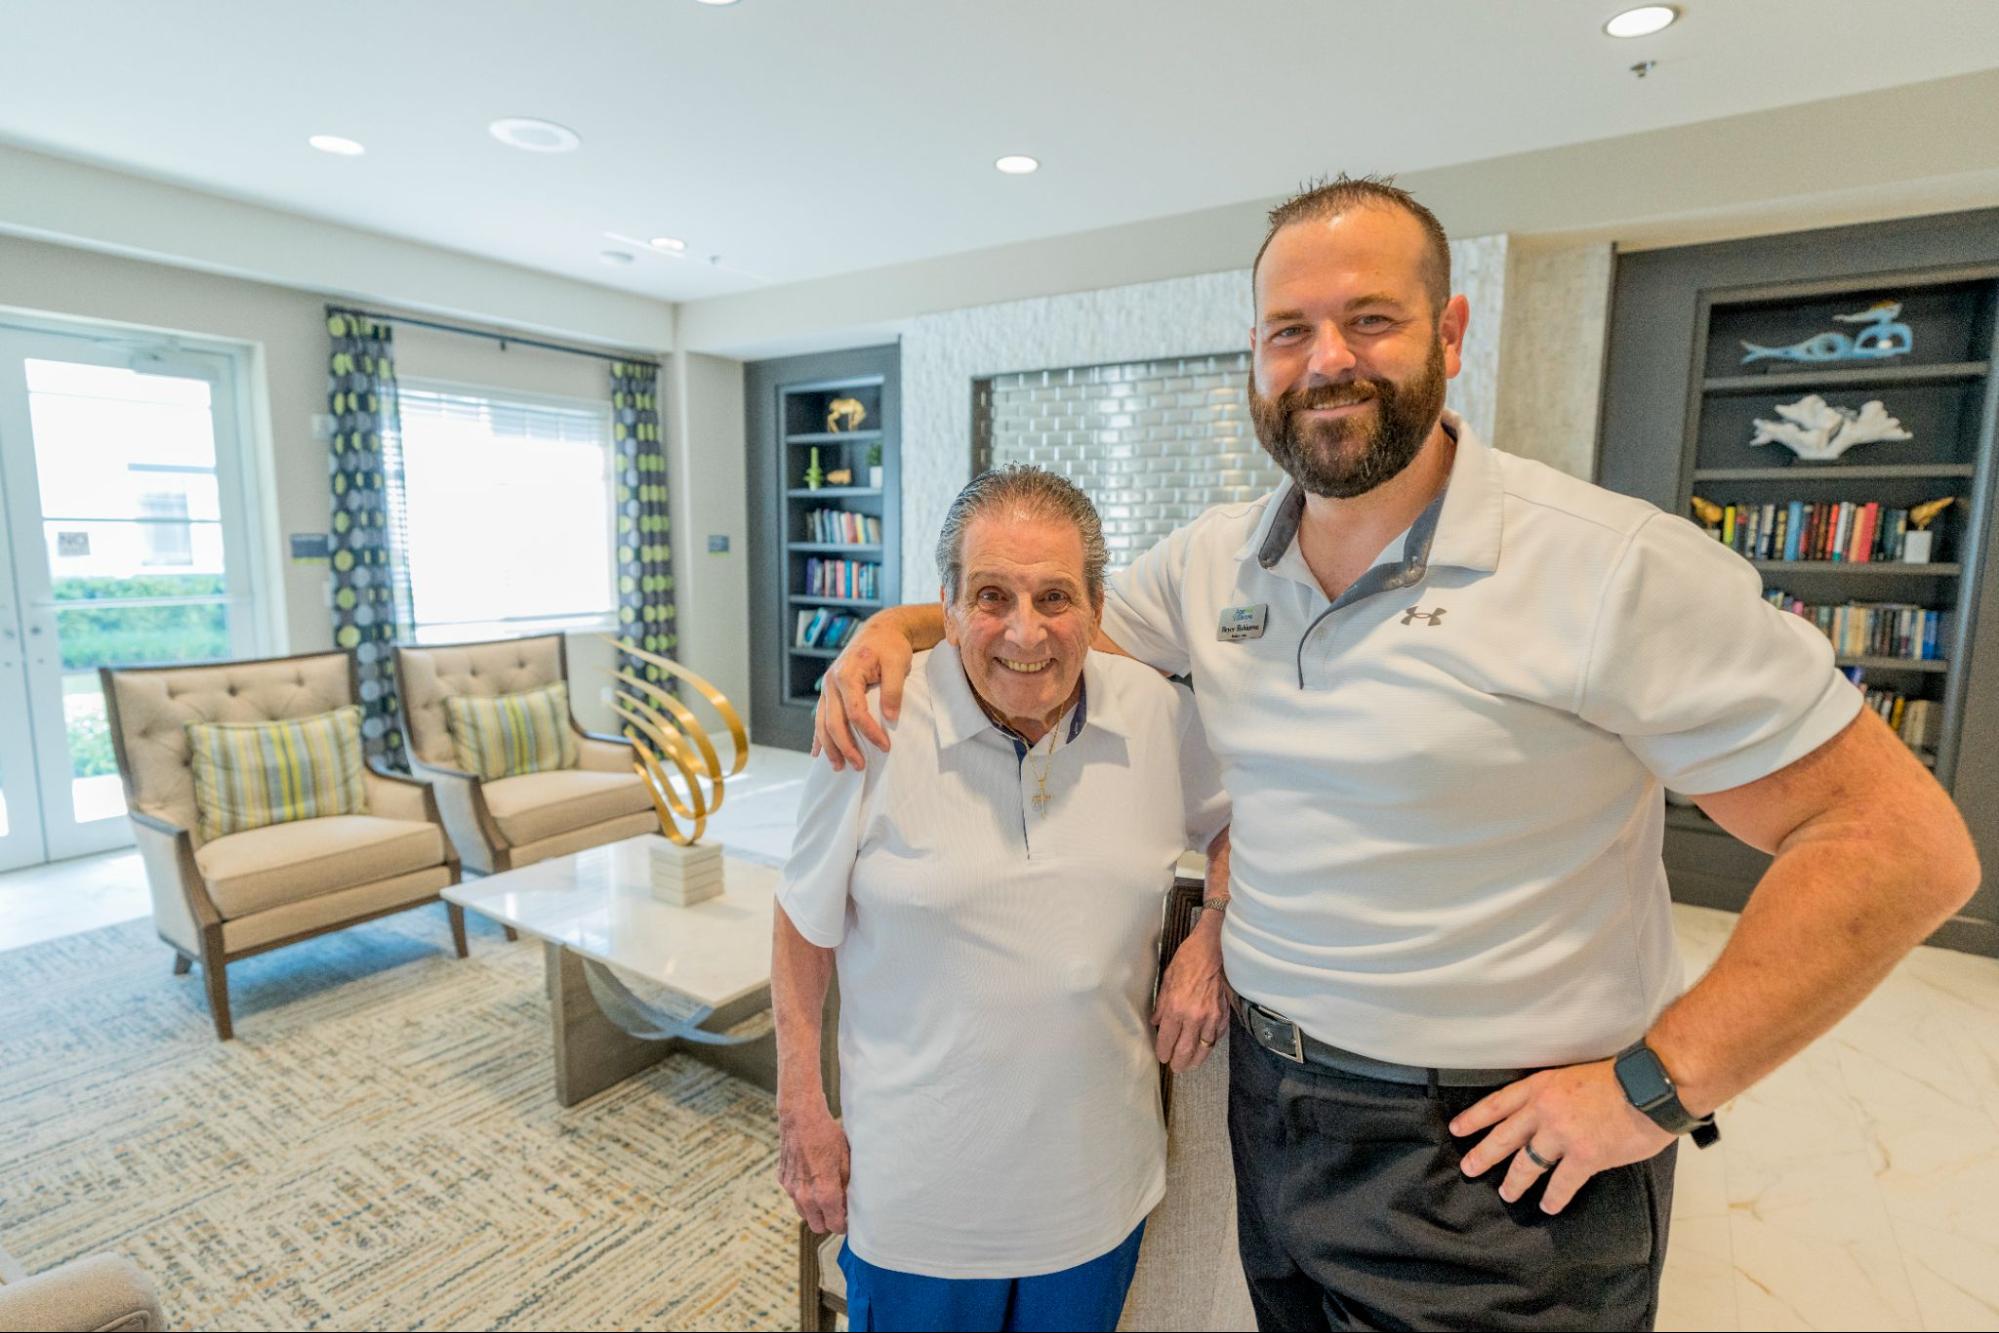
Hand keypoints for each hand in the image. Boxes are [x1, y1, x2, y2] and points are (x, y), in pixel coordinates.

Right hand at [778, 1104, 850, 1233]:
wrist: (801, 1117)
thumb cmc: (827, 1135)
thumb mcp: (847, 1160)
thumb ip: (847, 1186)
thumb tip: (850, 1203)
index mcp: (824, 1194)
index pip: (834, 1225)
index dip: (843, 1224)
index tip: (849, 1218)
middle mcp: (805, 1196)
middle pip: (817, 1226)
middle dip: (828, 1221)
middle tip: (838, 1209)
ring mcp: (791, 1189)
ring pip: (804, 1213)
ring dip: (815, 1210)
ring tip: (825, 1194)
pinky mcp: (783, 1179)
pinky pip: (794, 1196)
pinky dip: (803, 1193)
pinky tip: (812, 1177)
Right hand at [811, 620, 911, 770]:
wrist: (880, 631)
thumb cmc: (890, 646)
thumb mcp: (898, 663)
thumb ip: (893, 690)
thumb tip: (890, 718)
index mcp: (847, 674)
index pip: (856, 712)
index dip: (869, 732)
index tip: (885, 746)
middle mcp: (831, 682)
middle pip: (833, 722)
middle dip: (845, 747)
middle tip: (860, 766)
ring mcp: (827, 687)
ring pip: (822, 723)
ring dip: (829, 747)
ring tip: (839, 767)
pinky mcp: (829, 692)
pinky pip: (820, 717)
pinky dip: (818, 737)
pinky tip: (817, 754)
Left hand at [1152, 924, 1227, 1073]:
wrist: (1215, 948)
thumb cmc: (1189, 958)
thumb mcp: (1167, 979)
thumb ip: (1162, 1004)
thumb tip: (1157, 1022)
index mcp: (1176, 1007)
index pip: (1167, 1039)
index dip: (1163, 1051)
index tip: (1162, 1056)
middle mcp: (1194, 1016)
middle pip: (1186, 1050)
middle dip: (1179, 1062)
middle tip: (1175, 1067)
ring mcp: (1212, 1017)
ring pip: (1205, 1048)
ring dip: (1196, 1059)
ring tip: (1190, 1064)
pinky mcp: (1225, 1013)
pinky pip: (1217, 1036)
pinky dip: (1210, 1044)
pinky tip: (1205, 1047)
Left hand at [1450, 1060, 1675, 1213]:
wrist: (1649, 1086)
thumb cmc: (1620, 1077)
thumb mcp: (1573, 1075)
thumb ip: (1555, 1095)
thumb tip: (1547, 1115)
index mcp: (1541, 1087)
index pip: (1498, 1103)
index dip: (1475, 1118)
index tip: (1457, 1129)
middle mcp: (1544, 1110)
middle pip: (1503, 1136)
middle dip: (1483, 1154)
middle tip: (1469, 1168)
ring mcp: (1562, 1135)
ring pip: (1527, 1163)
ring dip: (1514, 1181)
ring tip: (1506, 1193)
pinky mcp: (1584, 1156)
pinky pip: (1561, 1183)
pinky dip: (1554, 1197)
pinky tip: (1548, 1205)